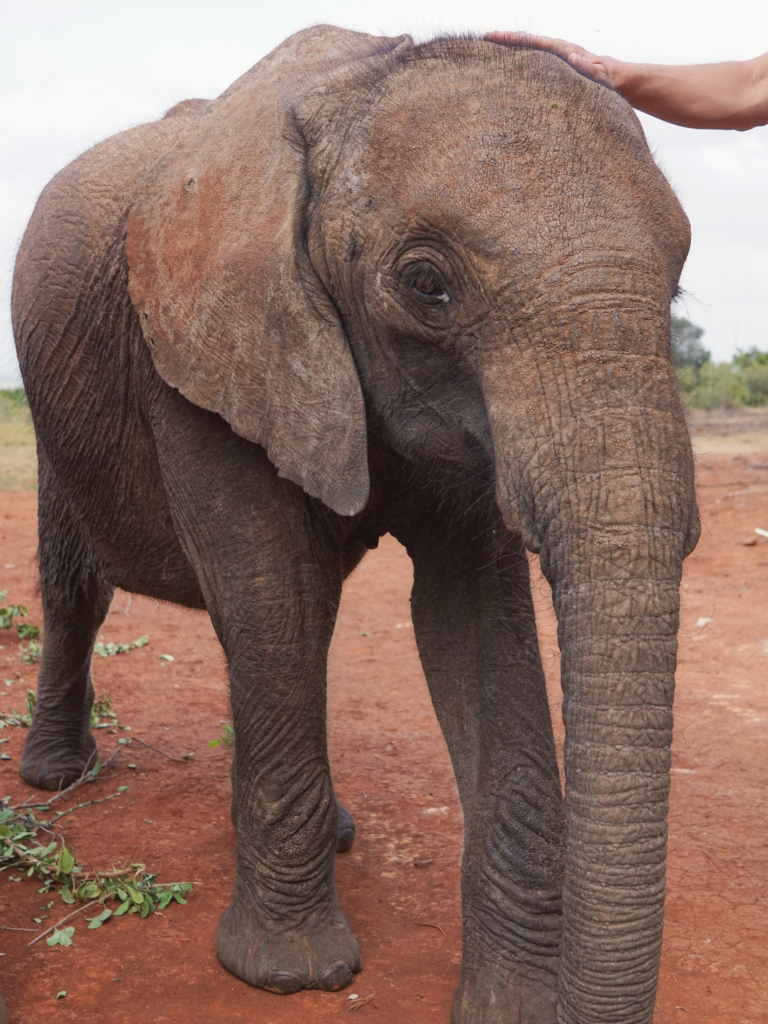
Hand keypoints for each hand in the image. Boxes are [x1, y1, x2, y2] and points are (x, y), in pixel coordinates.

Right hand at [484, 31, 617, 88]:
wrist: (614, 78)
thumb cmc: (606, 80)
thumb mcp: (599, 76)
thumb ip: (588, 68)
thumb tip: (572, 58)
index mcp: (563, 51)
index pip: (535, 42)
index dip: (515, 39)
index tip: (495, 38)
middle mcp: (558, 50)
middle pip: (528, 41)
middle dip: (507, 39)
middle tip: (485, 39)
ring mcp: (556, 57)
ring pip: (530, 48)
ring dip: (512, 48)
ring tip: (491, 48)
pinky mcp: (556, 66)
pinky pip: (535, 59)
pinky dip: (521, 57)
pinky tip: (509, 63)